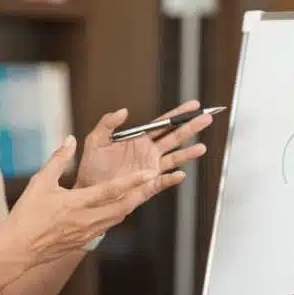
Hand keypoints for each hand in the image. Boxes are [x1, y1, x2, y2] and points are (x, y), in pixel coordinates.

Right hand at [0, 136, 160, 266]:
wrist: (18, 250)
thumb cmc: (26, 216)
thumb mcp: (39, 182)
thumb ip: (58, 159)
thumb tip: (70, 140)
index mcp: (77, 203)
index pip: (111, 190)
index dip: (133, 180)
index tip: (149, 173)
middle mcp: (86, 219)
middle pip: (123, 206)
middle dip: (140, 193)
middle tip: (152, 182)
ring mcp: (86, 232)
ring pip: (117, 218)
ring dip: (130, 205)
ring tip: (140, 193)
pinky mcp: (83, 241)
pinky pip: (106, 226)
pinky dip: (116, 215)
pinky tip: (116, 209)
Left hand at [74, 100, 212, 190]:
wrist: (87, 190)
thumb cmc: (91, 166)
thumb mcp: (95, 140)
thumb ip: (107, 124)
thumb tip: (123, 111)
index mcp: (138, 140)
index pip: (162, 124)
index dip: (177, 114)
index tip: (193, 105)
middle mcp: (148, 153)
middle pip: (174, 138)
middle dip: (190, 128)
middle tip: (206, 118)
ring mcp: (150, 169)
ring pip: (173, 158)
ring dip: (187, 153)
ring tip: (201, 147)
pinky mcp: (147, 185)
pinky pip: (162, 182)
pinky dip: (171, 179)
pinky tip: (179, 174)